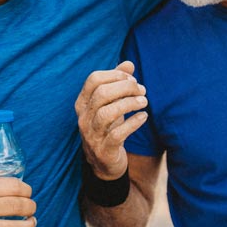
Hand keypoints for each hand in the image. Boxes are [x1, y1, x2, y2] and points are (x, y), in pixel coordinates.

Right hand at [75, 60, 147, 179]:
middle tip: (142, 90)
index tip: (132, 79)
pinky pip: (117, 134)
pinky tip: (143, 116)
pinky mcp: (104, 150)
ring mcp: (91, 135)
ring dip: (129, 104)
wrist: (104, 163)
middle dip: (125, 88)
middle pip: (101, 94)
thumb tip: (129, 63)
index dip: (115, 75)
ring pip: (107, 113)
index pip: (93, 80)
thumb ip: (117, 83)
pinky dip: (133, 123)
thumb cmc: (108, 127)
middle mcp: (83, 118)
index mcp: (82, 103)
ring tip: (144, 101)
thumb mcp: (110, 104)